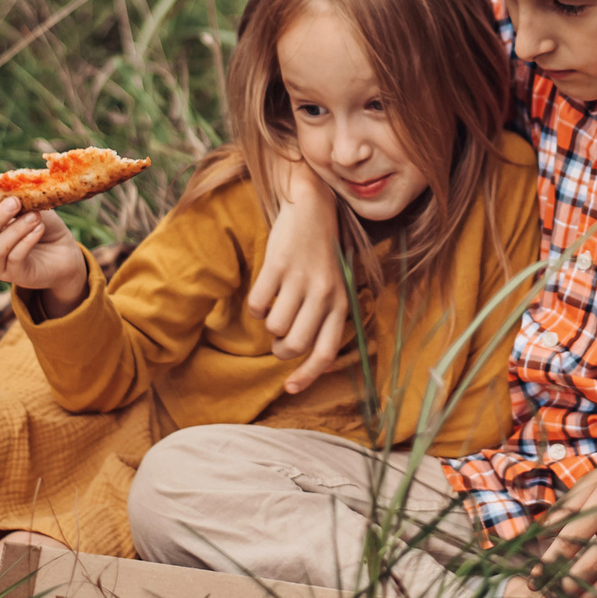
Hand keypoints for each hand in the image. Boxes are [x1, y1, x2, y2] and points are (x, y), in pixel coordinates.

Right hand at [0, 192, 90, 313]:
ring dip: (15, 229)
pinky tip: (39, 228)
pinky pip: (15, 258)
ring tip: (35, 216)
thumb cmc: (43, 225)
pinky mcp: (17, 276)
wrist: (65, 251)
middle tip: (15, 202)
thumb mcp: (29, 208)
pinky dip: (27, 241)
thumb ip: (16, 200)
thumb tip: (7, 187)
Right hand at [249, 162, 350, 393]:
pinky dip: (255, 307)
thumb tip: (304, 359)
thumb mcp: (334, 287)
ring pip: (273, 328)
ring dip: (268, 325)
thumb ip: (324, 319)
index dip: (306, 376)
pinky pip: (258, 305)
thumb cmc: (322, 256)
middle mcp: (324, 294)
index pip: (325, 353)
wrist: (312, 208)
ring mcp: (301, 280)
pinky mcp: (278, 265)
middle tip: (278, 337)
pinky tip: (264, 294)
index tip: (288, 389)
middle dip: (280, 349)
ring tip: (275, 308)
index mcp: (341, 304)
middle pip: (293, 346)